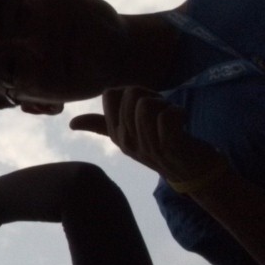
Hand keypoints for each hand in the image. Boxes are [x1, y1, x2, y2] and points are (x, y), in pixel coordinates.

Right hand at [69, 87, 227, 184]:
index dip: (131, 92)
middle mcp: (126, 141)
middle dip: (152, 96)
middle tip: (163, 115)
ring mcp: (146, 145)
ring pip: (147, 104)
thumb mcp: (128, 136)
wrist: (192, 172)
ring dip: (166, 105)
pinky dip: (178, 113)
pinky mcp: (169, 146)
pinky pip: (166, 116)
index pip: (111, 94)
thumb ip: (100, 126)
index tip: (146, 107)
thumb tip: (71, 123)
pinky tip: (182, 123)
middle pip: (131, 94)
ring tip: (172, 120)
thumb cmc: (160, 148)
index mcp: (116, 134)